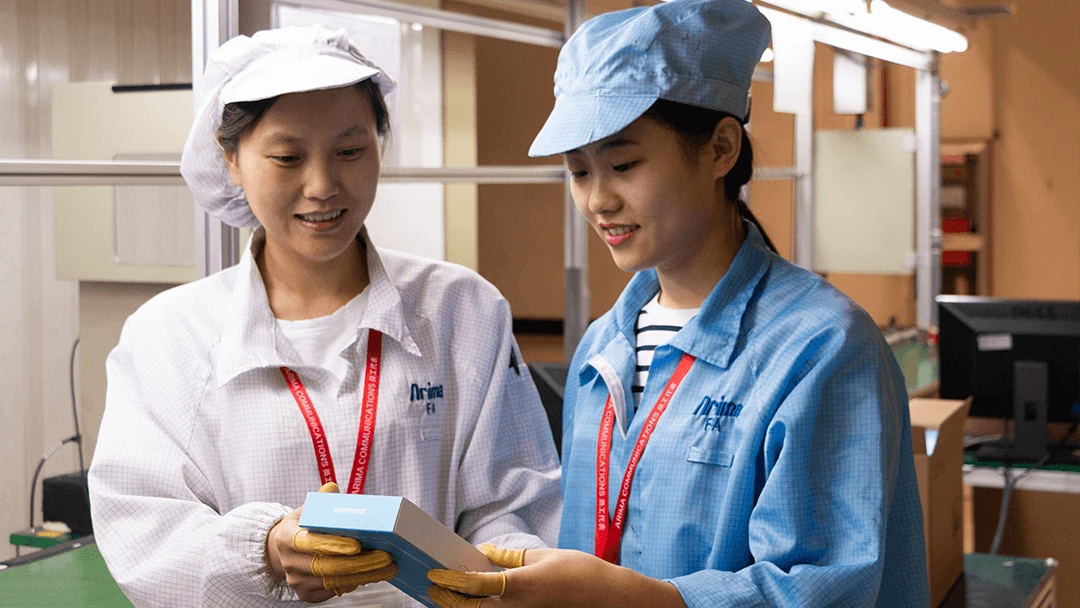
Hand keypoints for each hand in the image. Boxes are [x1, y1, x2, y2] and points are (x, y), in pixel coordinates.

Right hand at [266, 482, 397, 601]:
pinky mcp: (307, 594)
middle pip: (327, 567)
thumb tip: (332, 488)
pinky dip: (356, 582)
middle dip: (360, 563)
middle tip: (386, 557)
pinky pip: (335, 591)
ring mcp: (297, 581)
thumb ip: (321, 501)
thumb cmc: (301, 528)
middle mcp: (290, 563)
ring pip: (335, 582)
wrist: (282, 552)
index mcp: (287, 539)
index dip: (333, 545)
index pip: (310, 543)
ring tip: (388, 567)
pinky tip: (374, 574)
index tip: (358, 545)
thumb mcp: (306, 511)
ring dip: (365, 575)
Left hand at [427, 545, 681, 607]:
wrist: (611, 600)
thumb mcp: (544, 556)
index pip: (475, 585)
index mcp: (521, 586)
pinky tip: (477, 602)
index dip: (451, 579)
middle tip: (433, 587)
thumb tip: (484, 553)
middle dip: (447, 600)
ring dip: (462, 607)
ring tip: (448, 596)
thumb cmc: (581, 573)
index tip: (435, 573)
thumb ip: (510, 558)